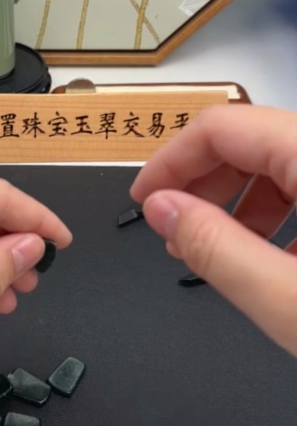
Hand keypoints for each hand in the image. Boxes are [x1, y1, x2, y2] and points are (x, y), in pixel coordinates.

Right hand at [131, 105, 296, 353]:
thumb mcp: (287, 300)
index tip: (143, 196)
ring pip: (277, 162)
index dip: (171, 159)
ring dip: (235, 201)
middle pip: (249, 139)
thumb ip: (217, 249)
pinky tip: (266, 256)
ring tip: (213, 249)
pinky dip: (274, 212)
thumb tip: (162, 208)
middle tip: (171, 229)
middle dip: (200, 183)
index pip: (223, 125)